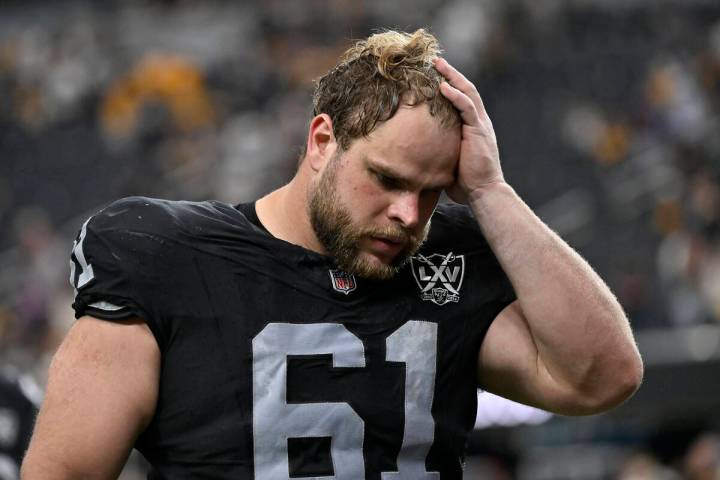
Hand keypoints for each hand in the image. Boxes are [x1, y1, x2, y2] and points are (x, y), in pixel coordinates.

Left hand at [435, 58, 504, 202]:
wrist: (483, 192)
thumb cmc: (464, 183)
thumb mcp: (446, 161)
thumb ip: (436, 151)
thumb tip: (412, 154)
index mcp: (472, 127)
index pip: (461, 99)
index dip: (450, 85)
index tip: (434, 75)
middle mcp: (478, 122)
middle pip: (465, 89)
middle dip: (450, 74)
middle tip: (434, 61)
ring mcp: (480, 125)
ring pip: (468, 93)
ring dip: (452, 77)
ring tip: (438, 65)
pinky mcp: (479, 130)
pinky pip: (468, 107)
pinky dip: (456, 95)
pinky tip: (444, 86)